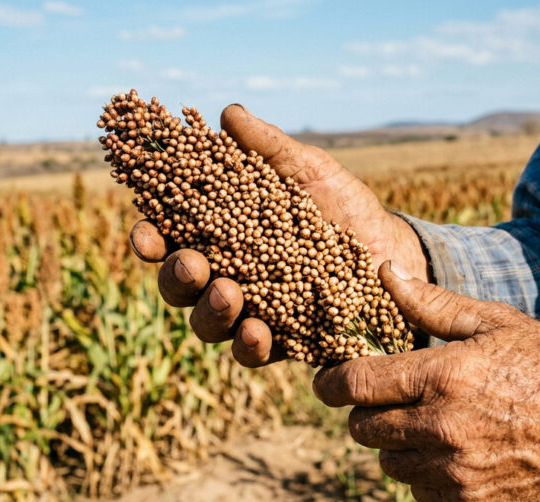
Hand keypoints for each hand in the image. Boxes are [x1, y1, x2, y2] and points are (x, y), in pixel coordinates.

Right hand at [129, 104, 428, 366]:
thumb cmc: (341, 205)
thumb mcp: (307, 170)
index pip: (171, 238)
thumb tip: (229, 113)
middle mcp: (226, 276)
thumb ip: (267, 148)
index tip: (147, 233)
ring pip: (209, 323)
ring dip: (210, 312)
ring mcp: (250, 313)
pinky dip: (251, 345)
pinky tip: (260, 333)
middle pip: (180, 285)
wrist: (393, 251)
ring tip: (228, 294)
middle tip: (191, 264)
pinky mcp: (282, 343)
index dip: (151, 238)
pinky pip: (254, 351)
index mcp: (221, 234)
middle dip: (177, 277)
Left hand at [313, 262, 539, 501]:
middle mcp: (443, 428)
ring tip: (432, 425)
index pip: (353, 386)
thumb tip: (382, 271)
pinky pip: (420, 493)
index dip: (330, 383)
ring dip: (398, 445)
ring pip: (388, 464)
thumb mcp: (492, 321)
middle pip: (363, 429)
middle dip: (369, 412)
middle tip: (393, 400)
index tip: (328, 383)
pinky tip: (455, 454)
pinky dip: (426, 476)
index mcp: (443, 376)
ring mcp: (456, 472)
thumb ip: (430, 303)